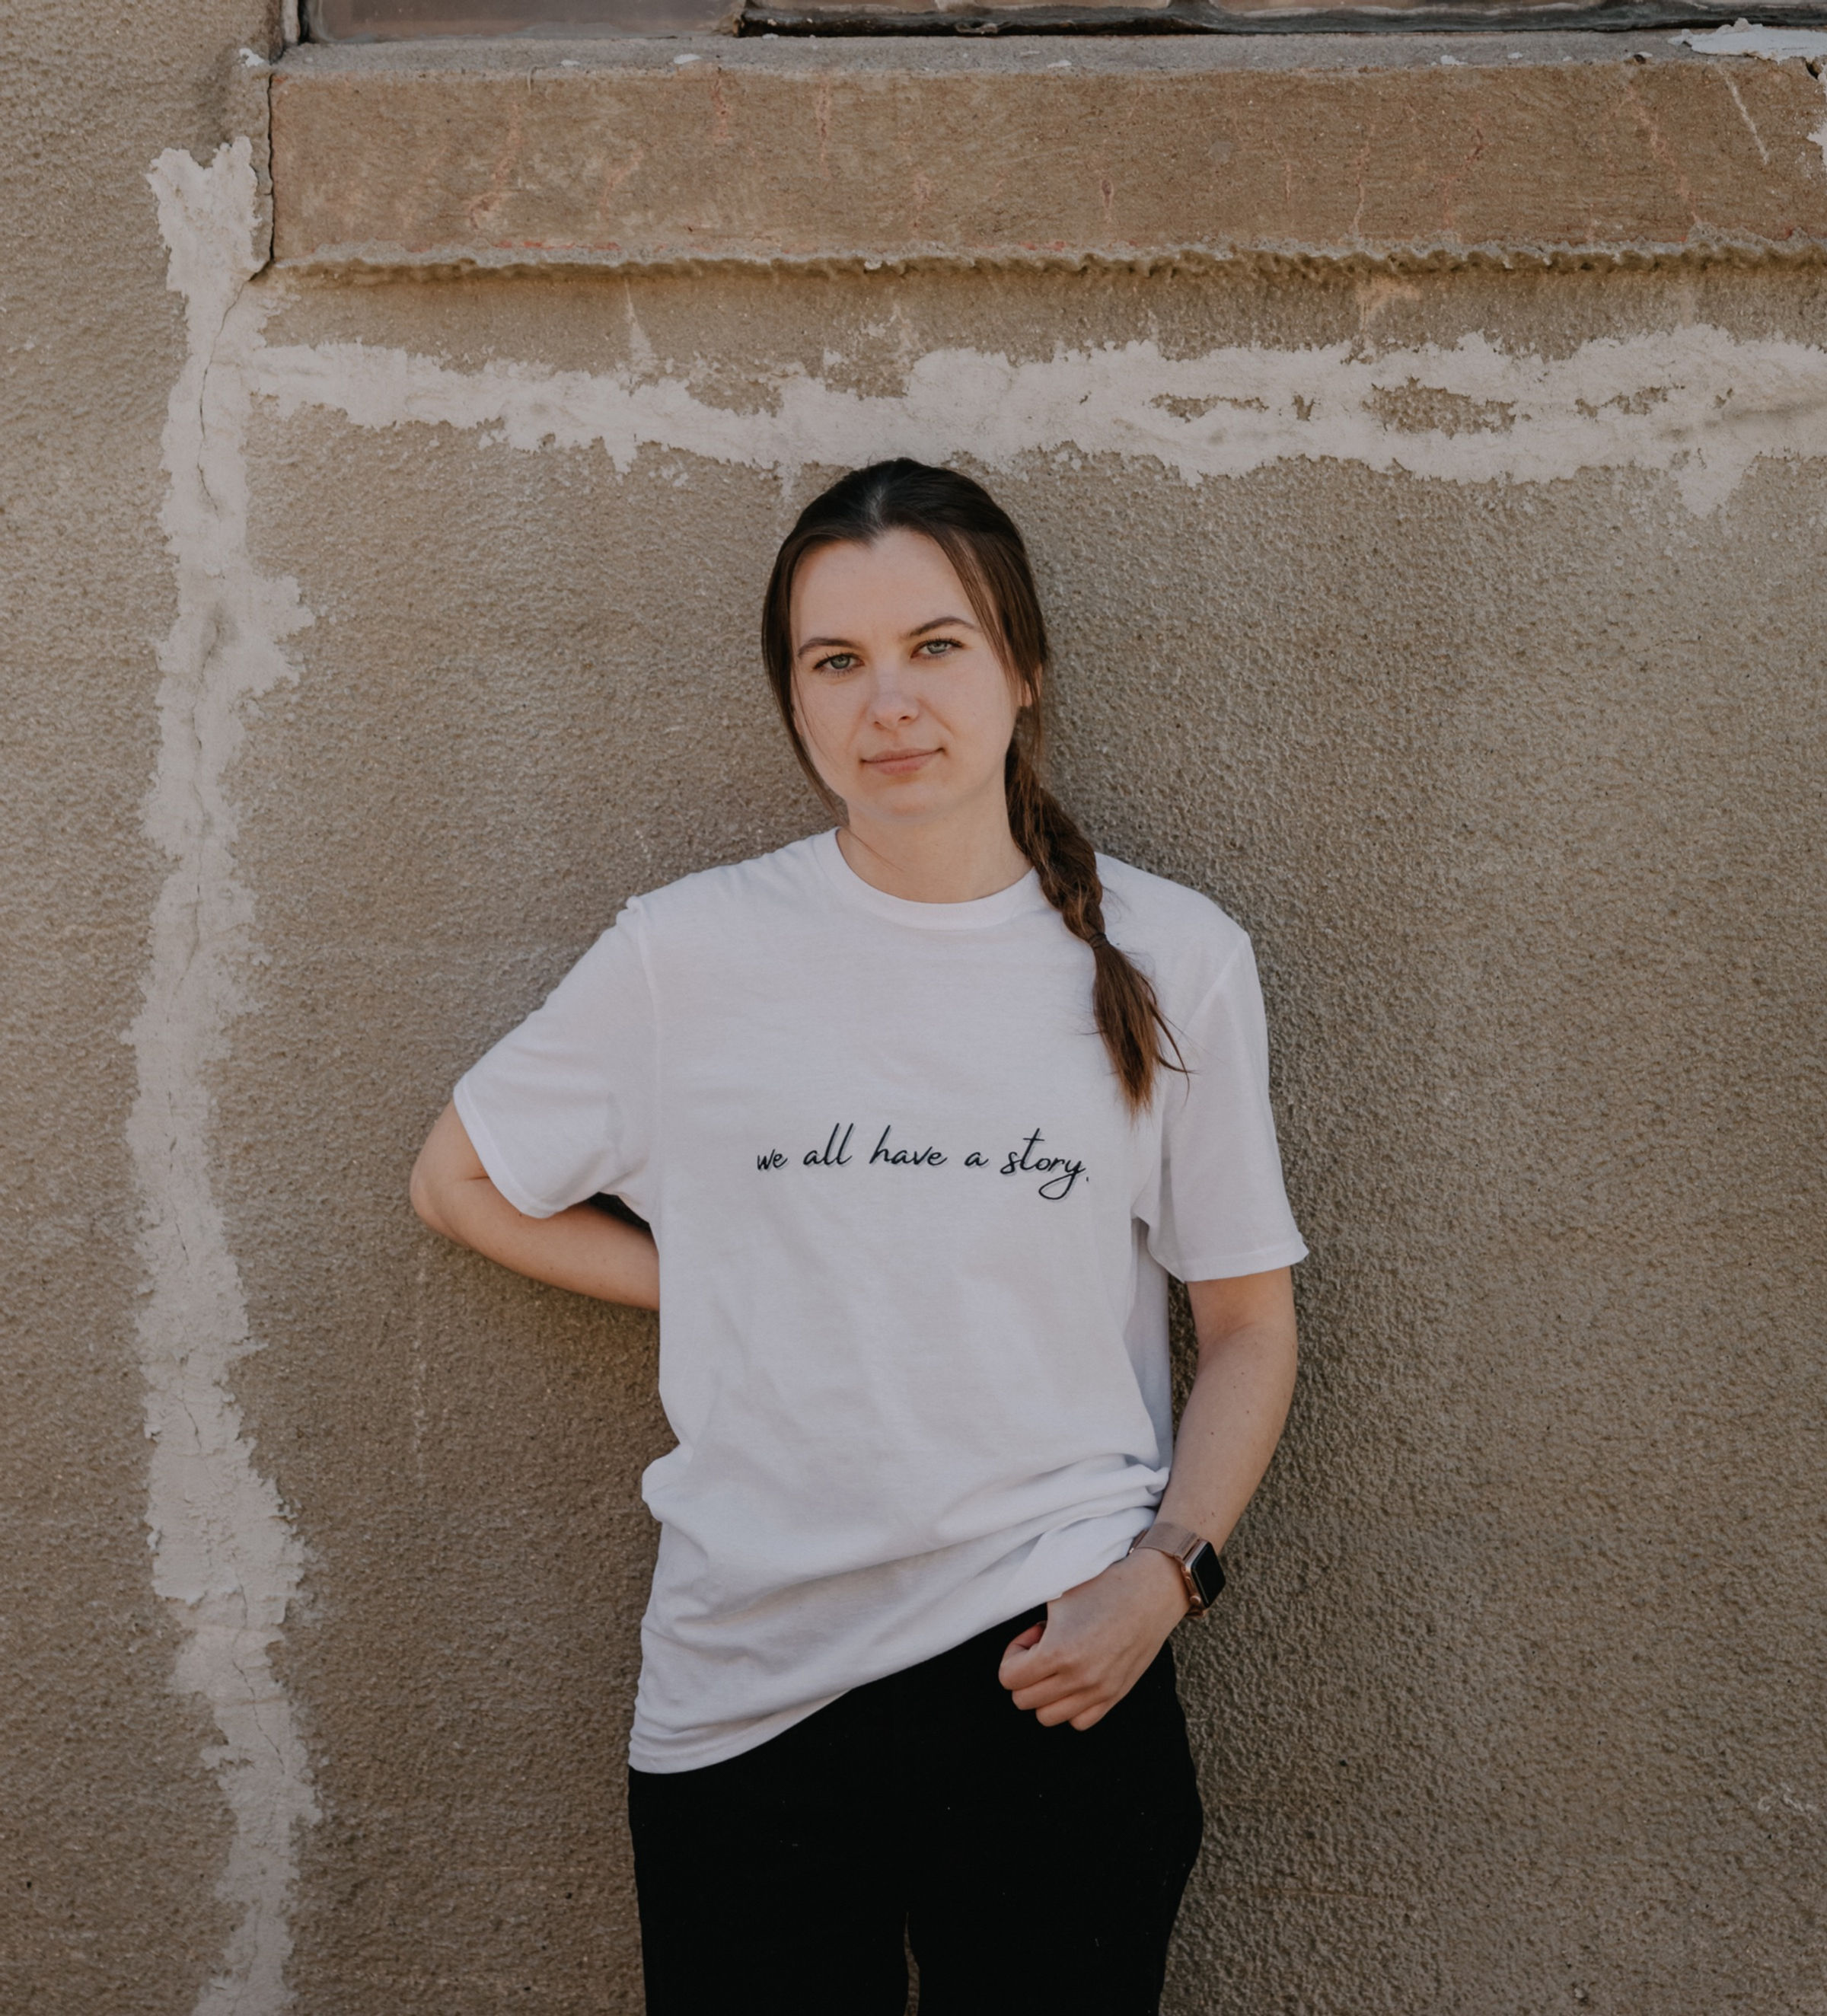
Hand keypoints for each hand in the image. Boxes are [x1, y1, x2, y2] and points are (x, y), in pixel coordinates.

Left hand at [997, 1547, 1189, 1730]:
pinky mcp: (1115, 1696)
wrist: (1151, 1592)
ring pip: (1048, 1717)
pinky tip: (1077, 1677)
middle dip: (1025, 1673)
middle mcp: (1078, 1679)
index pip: (1008, 1679)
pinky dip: (1070, 1705)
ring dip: (1045, 1692)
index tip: (1032, 1636)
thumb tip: (1021, 1644)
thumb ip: (1032, 1624)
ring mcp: (1099, 1692)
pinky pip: (1079, 1722)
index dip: (1013, 1654)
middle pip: (1024, 1700)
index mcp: (1059, 1652)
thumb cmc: (1103, 1586)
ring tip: (1060, 1664)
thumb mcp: (1058, 1594)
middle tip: (1043, 1647)